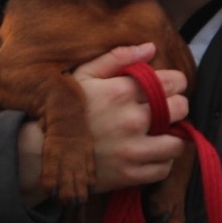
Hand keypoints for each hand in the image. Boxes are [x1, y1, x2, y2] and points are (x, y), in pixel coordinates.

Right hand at [17, 43, 189, 205]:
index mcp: (121, 91)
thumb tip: (151, 47)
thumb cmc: (64, 110)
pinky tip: (150, 154)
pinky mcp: (129, 175)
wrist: (40, 152)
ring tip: (160, 134)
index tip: (169, 88)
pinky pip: (164, 168)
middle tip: (165, 110)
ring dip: (172, 137)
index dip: (176, 83)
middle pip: (181, 109)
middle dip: (176, 107)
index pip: (173, 82)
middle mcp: (131, 119)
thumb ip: (117, 58)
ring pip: (177, 142)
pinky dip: (161, 162)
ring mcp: (132, 149)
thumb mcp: (84, 76)